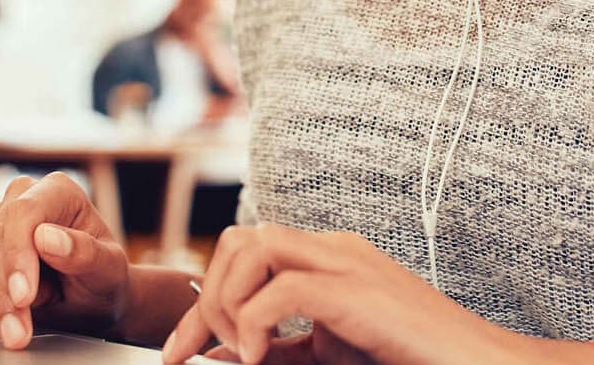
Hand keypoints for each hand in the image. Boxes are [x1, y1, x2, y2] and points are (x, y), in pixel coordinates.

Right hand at [0, 173, 130, 349]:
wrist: (89, 300)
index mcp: (59, 190)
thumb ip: (83, 252)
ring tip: (28, 322)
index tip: (24, 296)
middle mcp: (22, 197)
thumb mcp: (107, 270)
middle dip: (5, 293)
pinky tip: (13, 307)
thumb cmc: (102, 278)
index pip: (23, 213)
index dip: (18, 255)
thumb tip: (45, 237)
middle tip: (21, 331)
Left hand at [160, 224, 519, 364]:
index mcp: (329, 259)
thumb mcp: (332, 356)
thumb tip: (221, 355)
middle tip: (189, 356)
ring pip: (253, 247)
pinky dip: (256, 324)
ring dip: (228, 304)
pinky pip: (282, 289)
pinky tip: (259, 359)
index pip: (245, 254)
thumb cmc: (413, 360)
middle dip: (202, 299)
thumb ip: (281, 352)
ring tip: (242, 354)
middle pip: (238, 240)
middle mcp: (335, 250)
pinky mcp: (357, 291)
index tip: (180, 354)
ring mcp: (348, 264)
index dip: (201, 303)